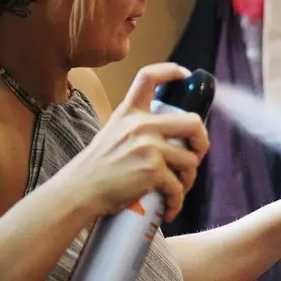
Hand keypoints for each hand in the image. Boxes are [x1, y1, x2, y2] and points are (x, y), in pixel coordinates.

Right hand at [59, 63, 209, 221]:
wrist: (78, 192)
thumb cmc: (97, 169)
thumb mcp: (113, 134)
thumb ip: (138, 129)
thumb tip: (172, 137)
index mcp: (129, 112)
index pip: (149, 78)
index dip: (172, 71)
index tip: (186, 76)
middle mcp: (140, 125)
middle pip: (193, 122)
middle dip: (202, 142)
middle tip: (196, 156)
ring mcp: (148, 146)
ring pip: (191, 160)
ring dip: (189, 178)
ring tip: (177, 188)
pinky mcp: (152, 170)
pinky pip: (179, 186)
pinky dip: (177, 201)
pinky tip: (170, 209)